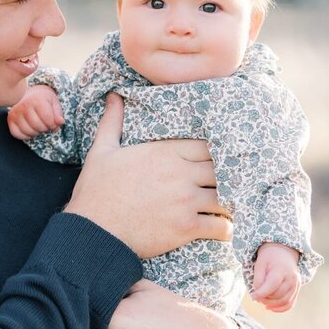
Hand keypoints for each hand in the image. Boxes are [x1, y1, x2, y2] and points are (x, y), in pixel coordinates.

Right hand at [7, 84, 63, 139]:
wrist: (30, 94)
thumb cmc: (43, 99)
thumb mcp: (54, 102)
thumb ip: (58, 113)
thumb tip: (60, 122)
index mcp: (37, 100)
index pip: (48, 120)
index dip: (53, 125)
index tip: (53, 123)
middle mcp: (24, 105)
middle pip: (38, 127)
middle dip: (45, 128)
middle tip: (45, 123)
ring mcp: (15, 112)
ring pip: (28, 131)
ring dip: (36, 132)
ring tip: (38, 125)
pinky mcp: (10, 119)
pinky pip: (16, 134)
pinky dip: (25, 135)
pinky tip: (29, 128)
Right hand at [65, 95, 232, 260]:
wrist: (92, 233)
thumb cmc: (95, 192)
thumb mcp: (101, 151)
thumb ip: (112, 122)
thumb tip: (114, 96)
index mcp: (164, 152)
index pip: (207, 145)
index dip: (216, 152)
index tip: (220, 159)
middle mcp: (180, 174)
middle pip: (222, 169)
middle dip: (228, 176)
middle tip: (235, 182)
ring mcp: (185, 201)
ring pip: (226, 197)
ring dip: (232, 201)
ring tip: (236, 206)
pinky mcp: (187, 228)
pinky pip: (221, 226)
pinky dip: (228, 228)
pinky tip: (227, 229)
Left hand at [249, 242, 300, 312]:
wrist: (283, 252)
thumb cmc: (269, 258)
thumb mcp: (260, 264)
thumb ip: (258, 279)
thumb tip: (257, 295)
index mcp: (281, 270)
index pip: (272, 285)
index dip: (262, 293)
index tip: (253, 296)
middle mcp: (291, 278)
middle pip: (278, 295)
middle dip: (265, 298)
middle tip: (257, 296)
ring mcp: (296, 284)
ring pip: (284, 301)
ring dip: (271, 304)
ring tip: (262, 300)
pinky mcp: (297, 289)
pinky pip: (290, 304)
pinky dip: (280, 309)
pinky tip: (270, 307)